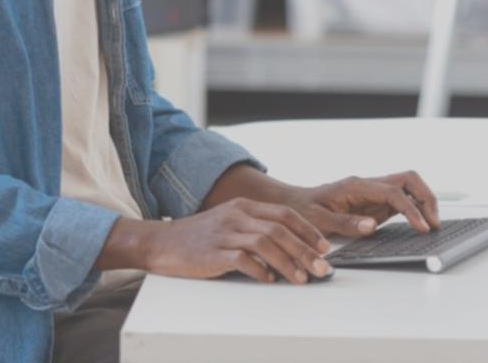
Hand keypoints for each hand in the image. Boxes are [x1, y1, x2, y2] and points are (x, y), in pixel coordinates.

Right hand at [111, 198, 332, 284]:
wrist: (162, 243)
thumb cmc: (200, 237)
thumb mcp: (229, 223)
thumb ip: (256, 229)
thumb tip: (291, 249)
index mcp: (242, 207)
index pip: (284, 213)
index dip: (308, 230)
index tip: (325, 247)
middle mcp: (236, 216)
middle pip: (279, 229)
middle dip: (305, 250)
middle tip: (322, 268)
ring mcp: (224, 233)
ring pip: (265, 243)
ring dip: (288, 262)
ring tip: (302, 279)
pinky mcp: (213, 252)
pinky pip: (242, 260)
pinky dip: (259, 270)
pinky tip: (269, 280)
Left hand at [285, 172, 441, 238]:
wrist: (294, 203)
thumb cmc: (303, 210)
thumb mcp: (318, 220)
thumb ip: (344, 223)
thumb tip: (371, 225)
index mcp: (355, 186)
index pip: (392, 192)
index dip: (410, 209)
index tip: (422, 228)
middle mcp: (368, 185)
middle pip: (407, 179)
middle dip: (426, 198)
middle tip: (434, 224)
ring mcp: (373, 192)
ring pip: (408, 187)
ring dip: (424, 202)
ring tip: (432, 226)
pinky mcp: (376, 202)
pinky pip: (402, 200)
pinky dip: (416, 209)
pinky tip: (421, 225)